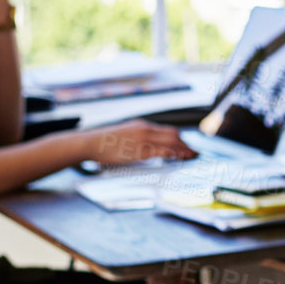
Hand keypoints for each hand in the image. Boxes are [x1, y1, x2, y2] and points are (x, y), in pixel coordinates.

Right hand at [79, 122, 197, 166]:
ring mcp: (144, 139)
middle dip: (186, 144)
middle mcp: (146, 129)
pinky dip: (174, 154)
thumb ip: (137, 139)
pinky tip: (181, 158)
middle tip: (194, 153)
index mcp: (142, 125)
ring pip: (172, 142)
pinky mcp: (140, 150)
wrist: (90, 142)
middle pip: (174, 135)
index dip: (180, 139)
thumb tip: (146, 148)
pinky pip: (162, 151)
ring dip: (184, 150)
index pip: (168, 131)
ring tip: (192, 156)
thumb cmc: (104, 142)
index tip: (187, 146)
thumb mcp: (124, 135)